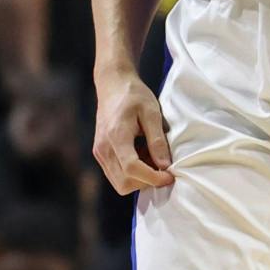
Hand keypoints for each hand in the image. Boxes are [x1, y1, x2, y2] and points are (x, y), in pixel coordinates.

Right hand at [92, 70, 173, 194]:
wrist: (113, 85)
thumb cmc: (134, 95)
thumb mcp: (152, 113)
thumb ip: (157, 140)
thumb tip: (165, 166)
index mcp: (116, 135)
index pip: (132, 169)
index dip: (153, 178)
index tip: (170, 176)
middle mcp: (103, 148)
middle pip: (124, 183)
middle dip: (147, 182)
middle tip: (163, 167)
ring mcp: (99, 153)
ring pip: (120, 183)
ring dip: (140, 179)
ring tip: (152, 158)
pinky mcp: (100, 154)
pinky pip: (116, 175)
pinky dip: (132, 174)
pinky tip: (142, 155)